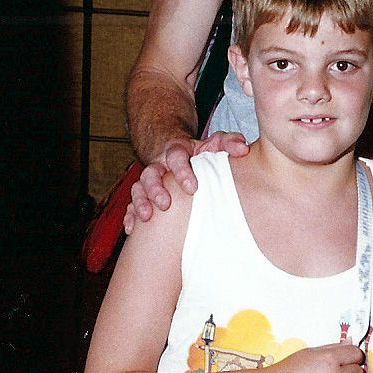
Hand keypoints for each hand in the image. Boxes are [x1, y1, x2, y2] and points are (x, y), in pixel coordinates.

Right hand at [124, 132, 250, 232]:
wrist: (175, 150)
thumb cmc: (198, 153)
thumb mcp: (213, 144)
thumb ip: (228, 143)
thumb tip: (243, 149)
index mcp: (177, 152)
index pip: (176, 157)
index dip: (182, 171)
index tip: (193, 188)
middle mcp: (160, 165)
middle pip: (151, 173)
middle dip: (156, 189)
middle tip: (166, 205)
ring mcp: (149, 179)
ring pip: (138, 188)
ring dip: (140, 202)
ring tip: (147, 218)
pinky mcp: (143, 193)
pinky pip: (130, 203)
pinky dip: (129, 215)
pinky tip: (131, 229)